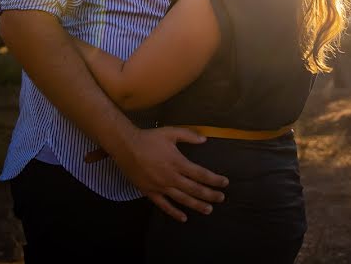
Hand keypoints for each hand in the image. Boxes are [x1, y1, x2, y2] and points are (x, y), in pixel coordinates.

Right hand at [110, 126, 228, 221]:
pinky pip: (164, 205)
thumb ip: (189, 136)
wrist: (126, 147)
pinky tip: (183, 218)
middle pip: (195, 189)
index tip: (224, 183)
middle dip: (210, 194)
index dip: (214, 179)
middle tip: (221, 198)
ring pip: (182, 199)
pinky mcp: (150, 192)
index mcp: (178, 162)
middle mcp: (171, 177)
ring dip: (197, 205)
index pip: (201, 174)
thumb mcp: (171, 132)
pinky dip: (174, 212)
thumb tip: (205, 139)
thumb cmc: (149, 138)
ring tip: (209, 210)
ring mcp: (160, 186)